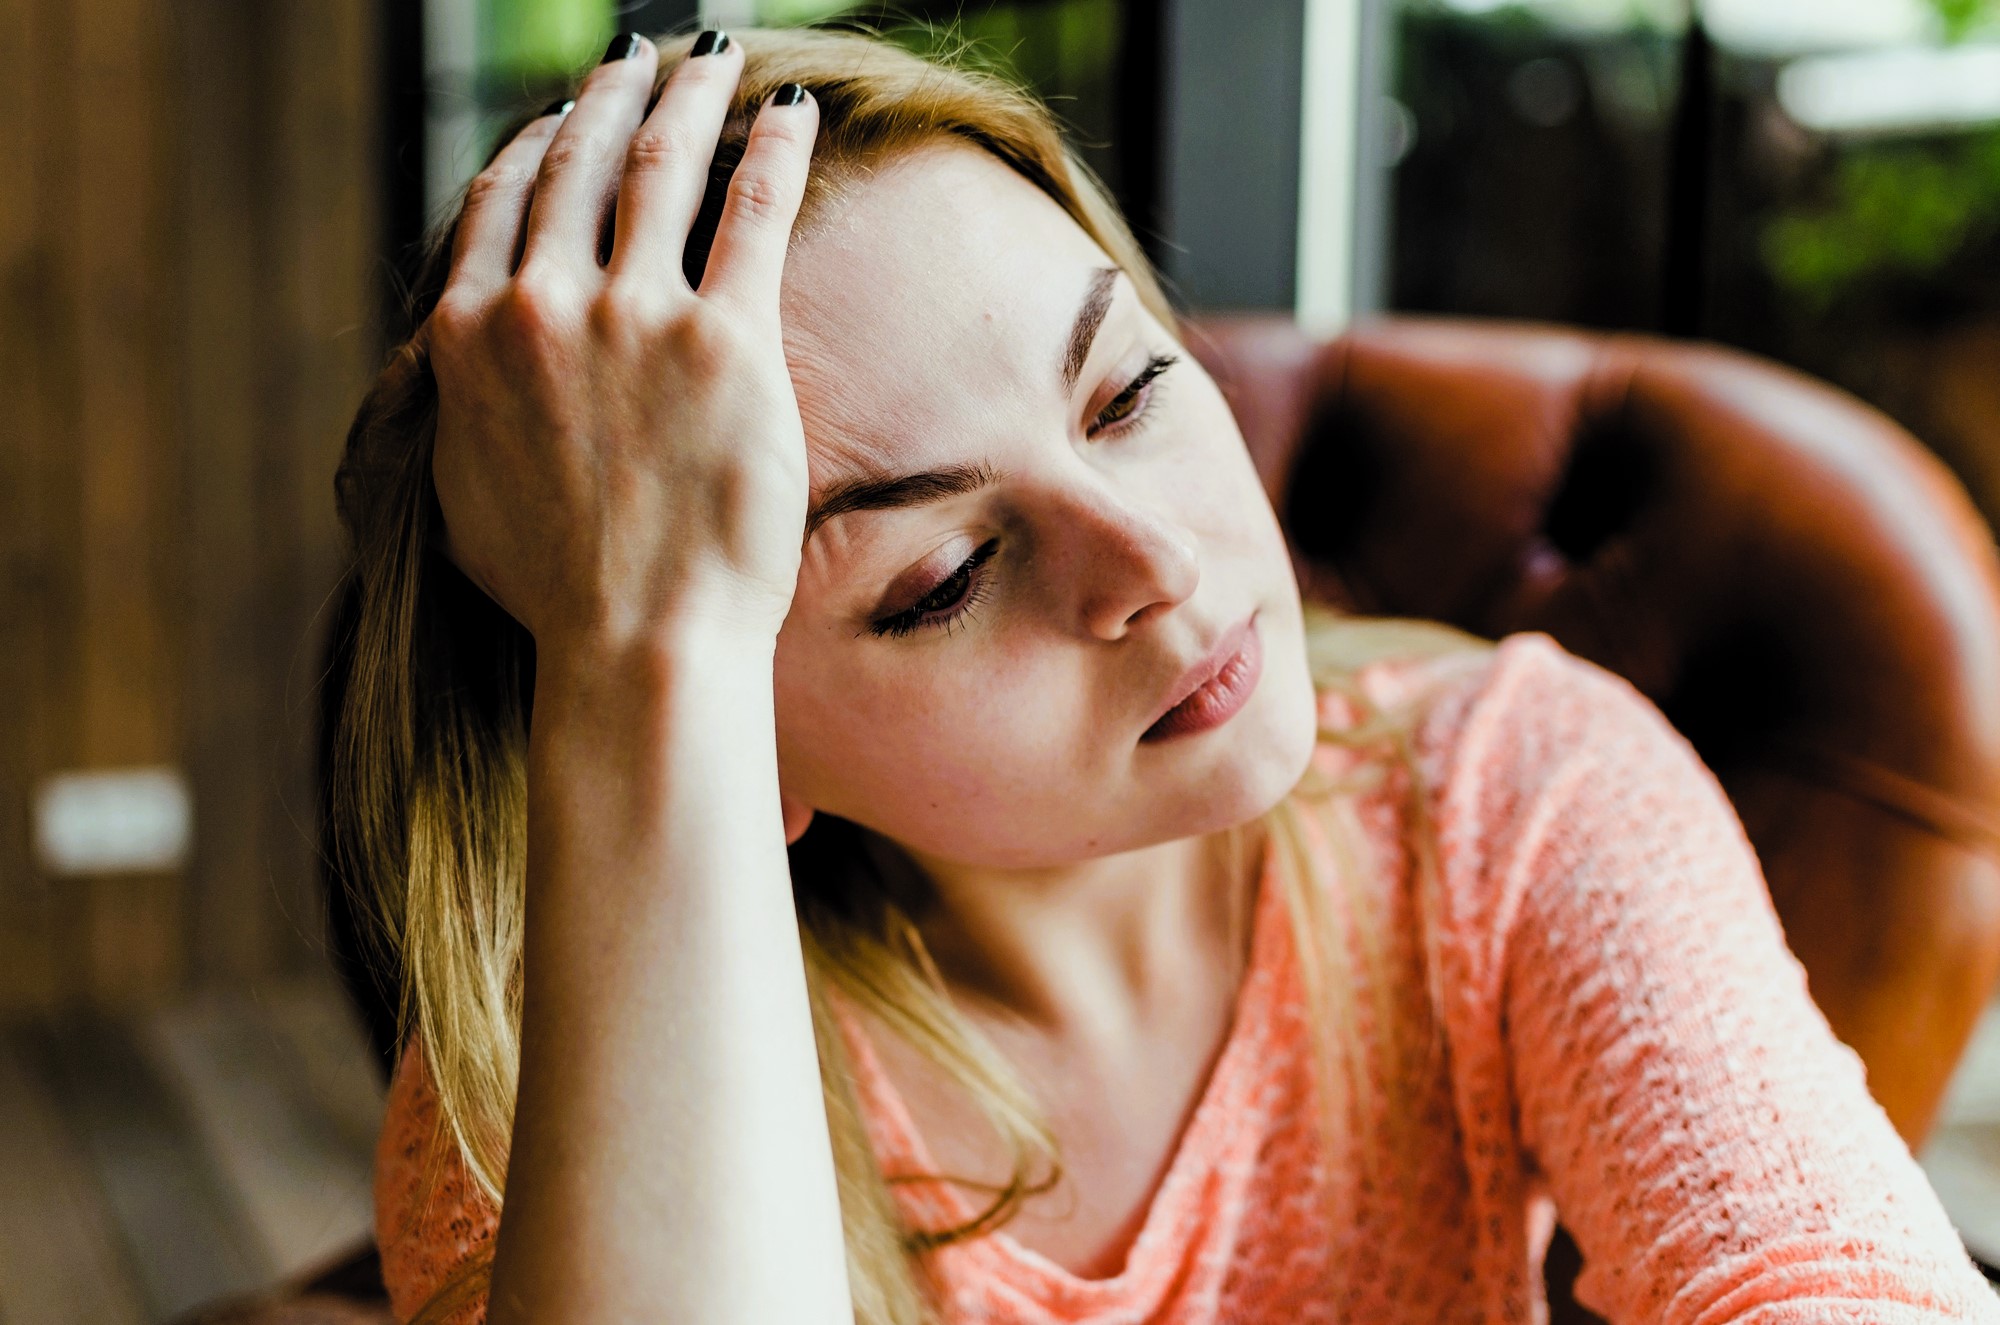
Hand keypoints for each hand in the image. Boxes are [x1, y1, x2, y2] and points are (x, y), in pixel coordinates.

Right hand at [426, 34, 818, 650]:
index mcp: (470, 333)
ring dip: (690, 97)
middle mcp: (543, 304)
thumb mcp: (459, 491)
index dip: (538, 142)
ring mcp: (637, 315)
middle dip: (614, 94)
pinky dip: (774, 149)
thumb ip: (455, 409)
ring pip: (662, 165)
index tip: (564, 116)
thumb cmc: (555, 592)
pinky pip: (754, 211)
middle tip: (640, 55)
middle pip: (581, 162)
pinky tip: (794, 111)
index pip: (502, 199)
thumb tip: (452, 377)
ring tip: (710, 58)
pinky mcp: (727, 338)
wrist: (638, 642)